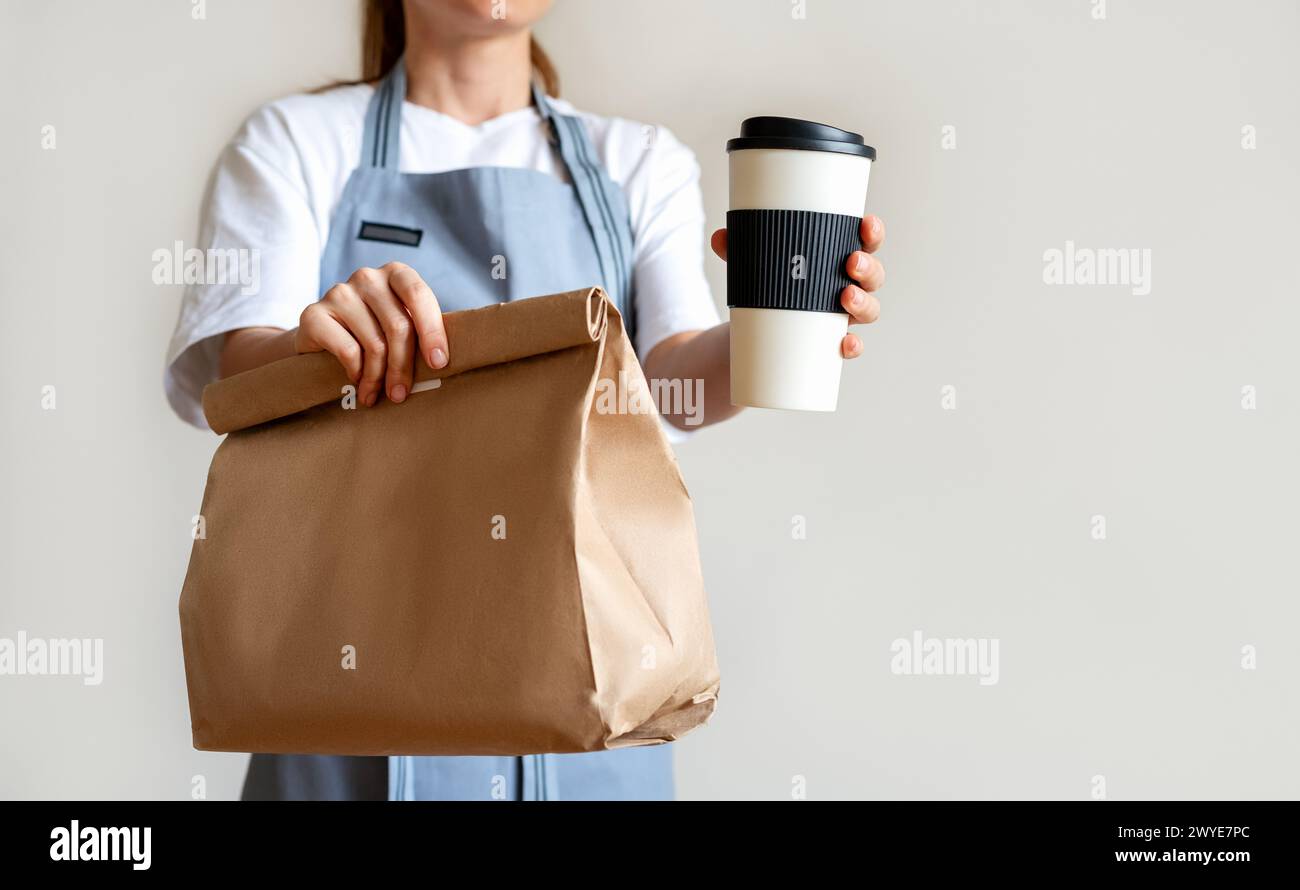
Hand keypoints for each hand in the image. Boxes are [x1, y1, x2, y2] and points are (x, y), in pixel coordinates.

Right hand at [294, 262, 447, 405]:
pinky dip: (356, 372)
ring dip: (378, 377)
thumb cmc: (372, 334)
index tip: (438, 363)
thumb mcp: (400, 327)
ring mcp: (339, 292)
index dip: (432, 331)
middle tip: (400, 394)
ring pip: (374, 344)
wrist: (321, 338)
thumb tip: (440, 364)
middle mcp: (367, 277)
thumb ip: (419, 334)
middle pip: (398, 326)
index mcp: (396, 274)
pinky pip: (348, 351)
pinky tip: (356, 381)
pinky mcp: (314, 314)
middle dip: (403, 366)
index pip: (419, 295)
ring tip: (375, 395)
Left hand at [710, 214, 886, 358]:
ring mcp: (843, 316)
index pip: (865, 243)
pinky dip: (852, 346)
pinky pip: (851, 346)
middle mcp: (848, 286)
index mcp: (838, 261)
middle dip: (868, 268)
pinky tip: (845, 344)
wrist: (757, 335)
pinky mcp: (832, 343)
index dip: (872, 233)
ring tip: (846, 297)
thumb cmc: (769, 289)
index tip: (867, 223)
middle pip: (873, 276)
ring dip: (864, 302)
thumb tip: (719, 237)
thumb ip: (739, 252)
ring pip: (869, 309)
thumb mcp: (754, 268)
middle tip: (851, 262)